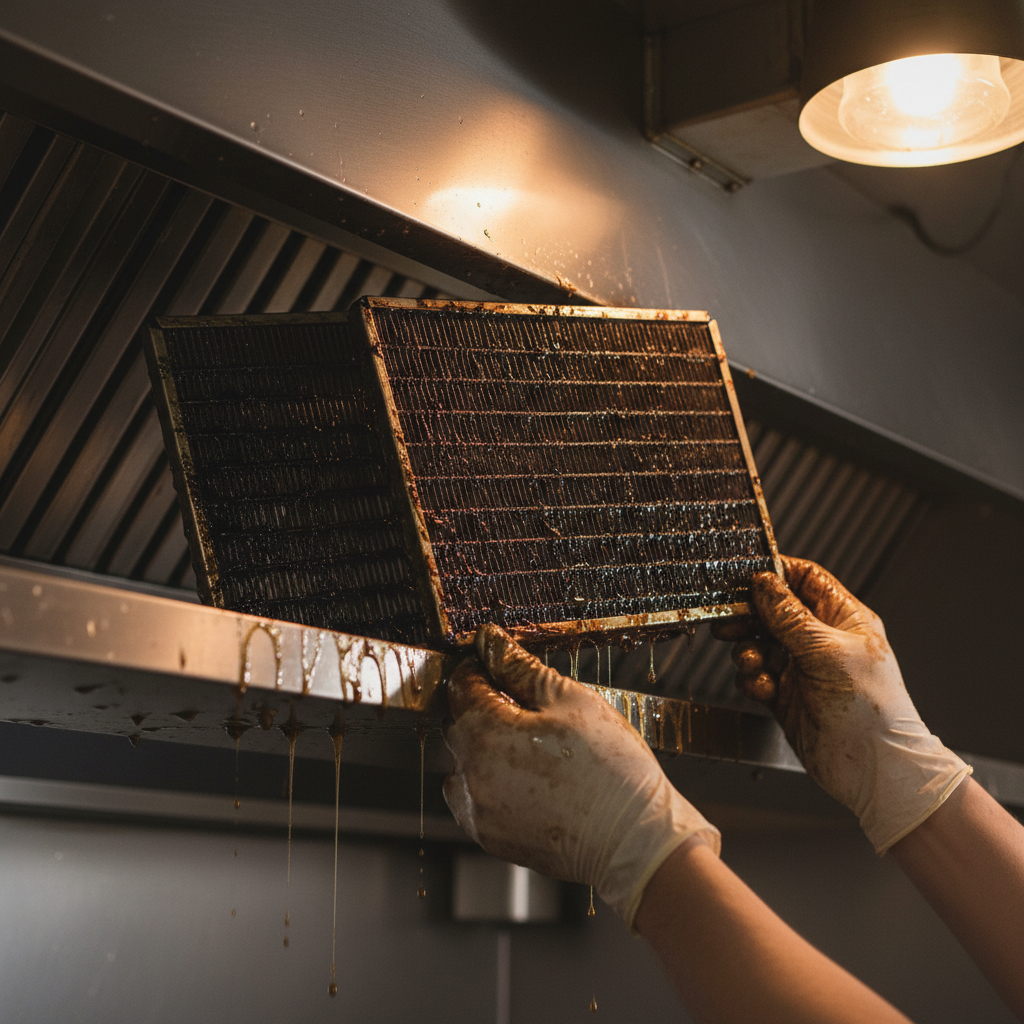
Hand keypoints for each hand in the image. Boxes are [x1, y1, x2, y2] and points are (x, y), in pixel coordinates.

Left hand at [443, 623, 720, 927]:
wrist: (634, 840)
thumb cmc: (611, 769)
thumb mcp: (570, 700)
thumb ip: (520, 668)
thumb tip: (491, 642)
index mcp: (486, 733)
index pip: (461, 686)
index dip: (479, 668)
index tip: (498, 663)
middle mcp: (470, 774)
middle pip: (459, 724)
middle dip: (484, 707)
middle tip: (528, 706)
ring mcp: (478, 811)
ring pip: (464, 763)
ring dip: (485, 748)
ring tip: (534, 748)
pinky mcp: (491, 837)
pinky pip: (476, 798)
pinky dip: (493, 783)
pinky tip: (533, 779)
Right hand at [717, 556, 970, 852]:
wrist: (873, 768)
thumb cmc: (870, 709)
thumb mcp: (825, 650)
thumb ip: (788, 615)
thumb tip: (764, 583)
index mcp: (843, 619)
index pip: (806, 580)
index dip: (776, 573)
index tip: (746, 574)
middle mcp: (822, 641)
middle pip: (774, 611)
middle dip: (750, 614)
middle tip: (729, 619)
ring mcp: (803, 668)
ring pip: (760, 643)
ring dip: (748, 651)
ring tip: (752, 663)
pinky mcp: (786, 695)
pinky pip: (757, 675)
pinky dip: (752, 679)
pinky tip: (763, 688)